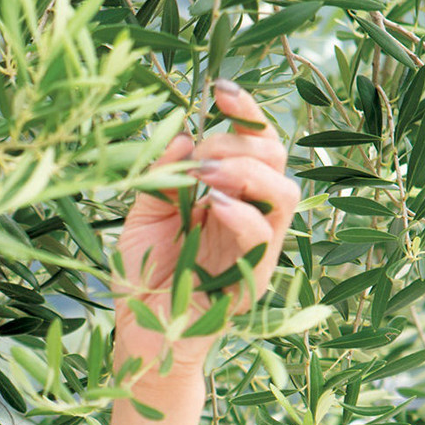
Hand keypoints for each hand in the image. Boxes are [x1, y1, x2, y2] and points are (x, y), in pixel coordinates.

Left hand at [113, 79, 299, 380]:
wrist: (140, 334)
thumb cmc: (144, 275)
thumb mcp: (142, 213)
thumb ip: (160, 174)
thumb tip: (180, 133)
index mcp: (229, 194)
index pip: (254, 143)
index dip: (245, 113)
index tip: (219, 91)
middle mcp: (250, 216)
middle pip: (277, 159)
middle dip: (242, 142)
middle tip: (202, 152)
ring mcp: (257, 248)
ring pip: (285, 193)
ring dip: (248, 173)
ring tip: (208, 173)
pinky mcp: (253, 279)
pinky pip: (264, 238)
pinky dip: (242, 214)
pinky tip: (212, 205)